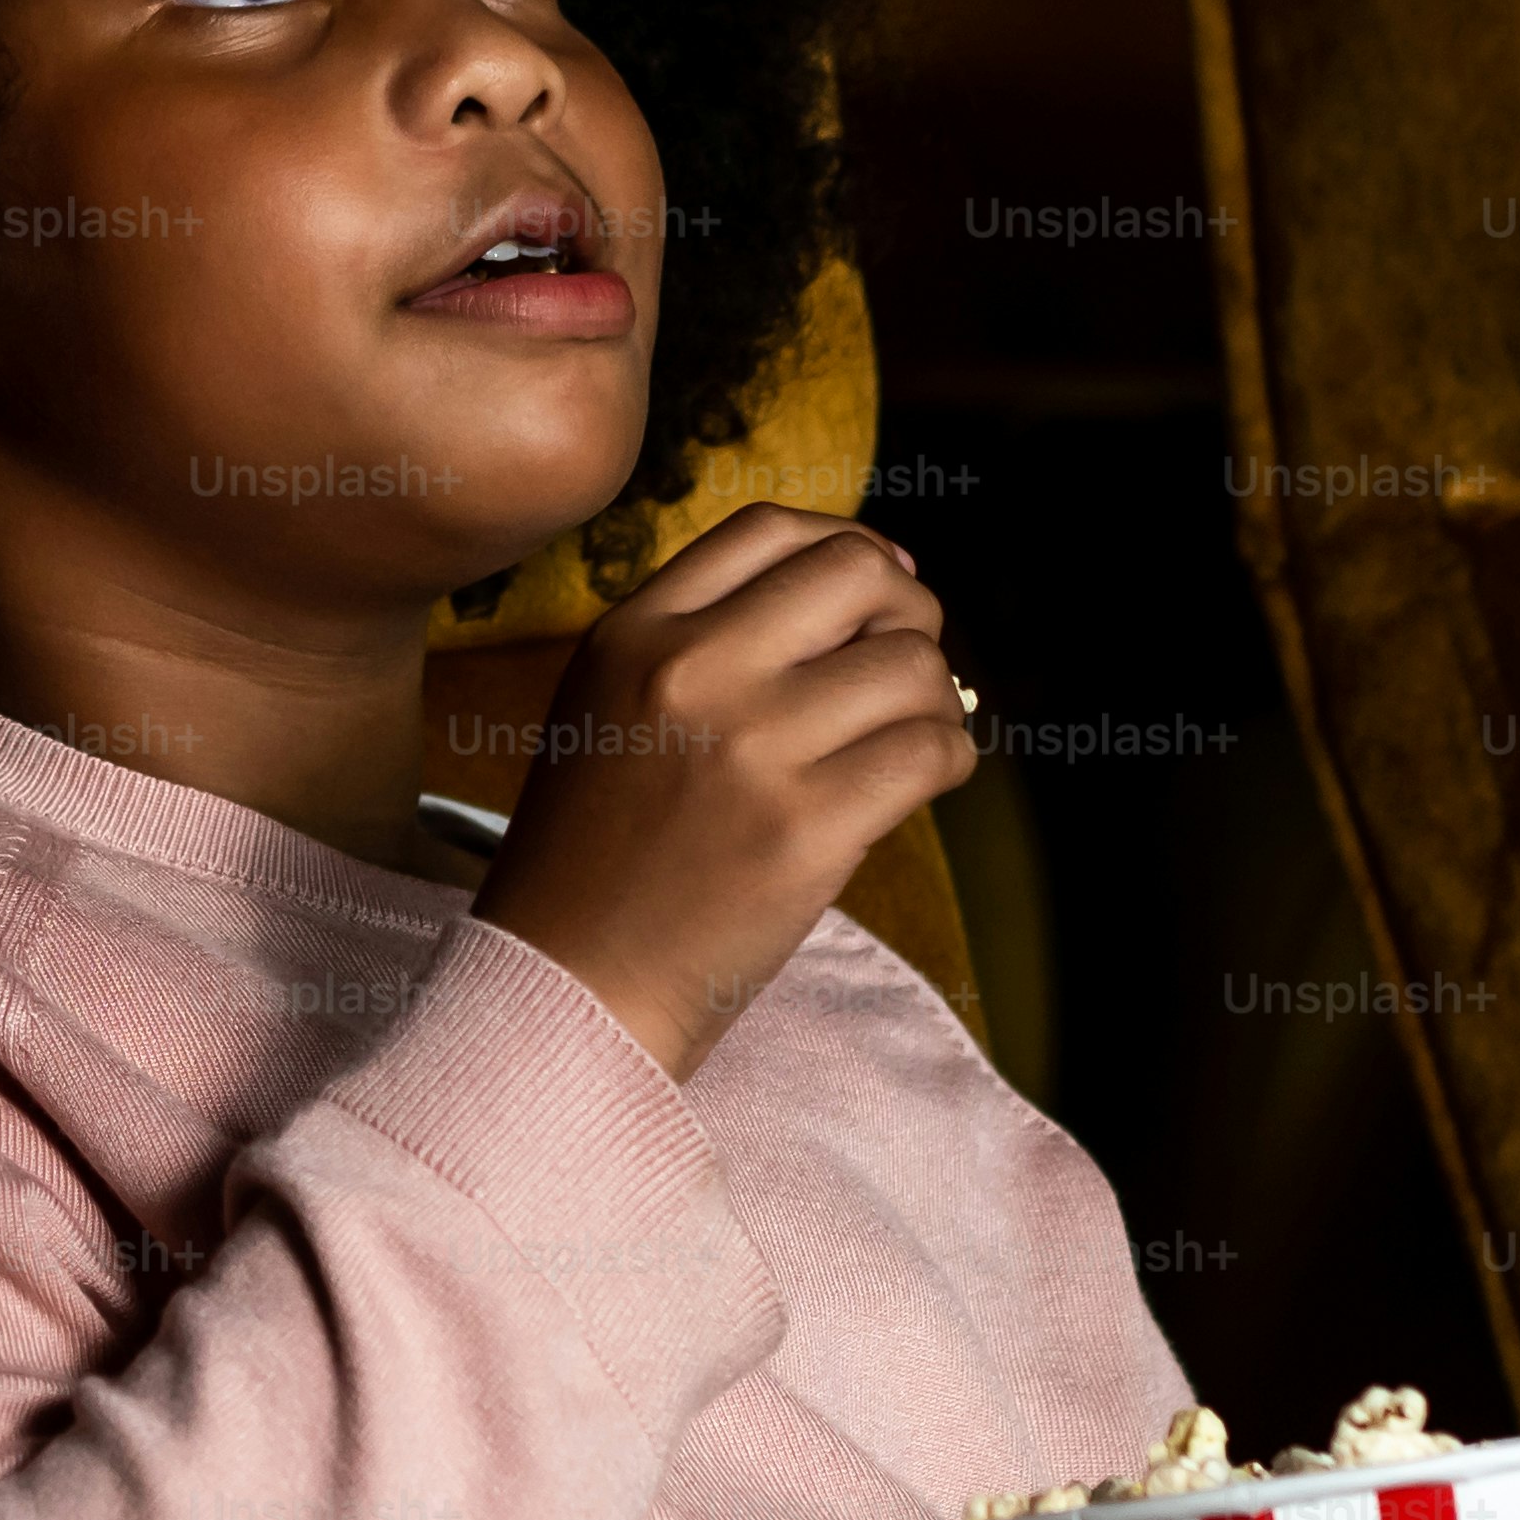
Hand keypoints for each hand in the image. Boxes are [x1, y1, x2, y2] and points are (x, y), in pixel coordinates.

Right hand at [470, 503, 975, 1078]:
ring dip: (934, 701)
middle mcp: (690, 671)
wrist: (571, 988)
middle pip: (857, 574)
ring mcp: (750, 748)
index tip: (883, 588)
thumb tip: (881, 572)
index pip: (770, 531)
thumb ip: (707, 638)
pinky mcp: (805, 829)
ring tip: (907, 742)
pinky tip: (921, 785)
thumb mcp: (611, 711)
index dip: (849, 546)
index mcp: (631, 634)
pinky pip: (930, 751)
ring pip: (912, 665)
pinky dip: (948, 760)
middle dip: (908, 614)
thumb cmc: (602, 859)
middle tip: (903, 672)